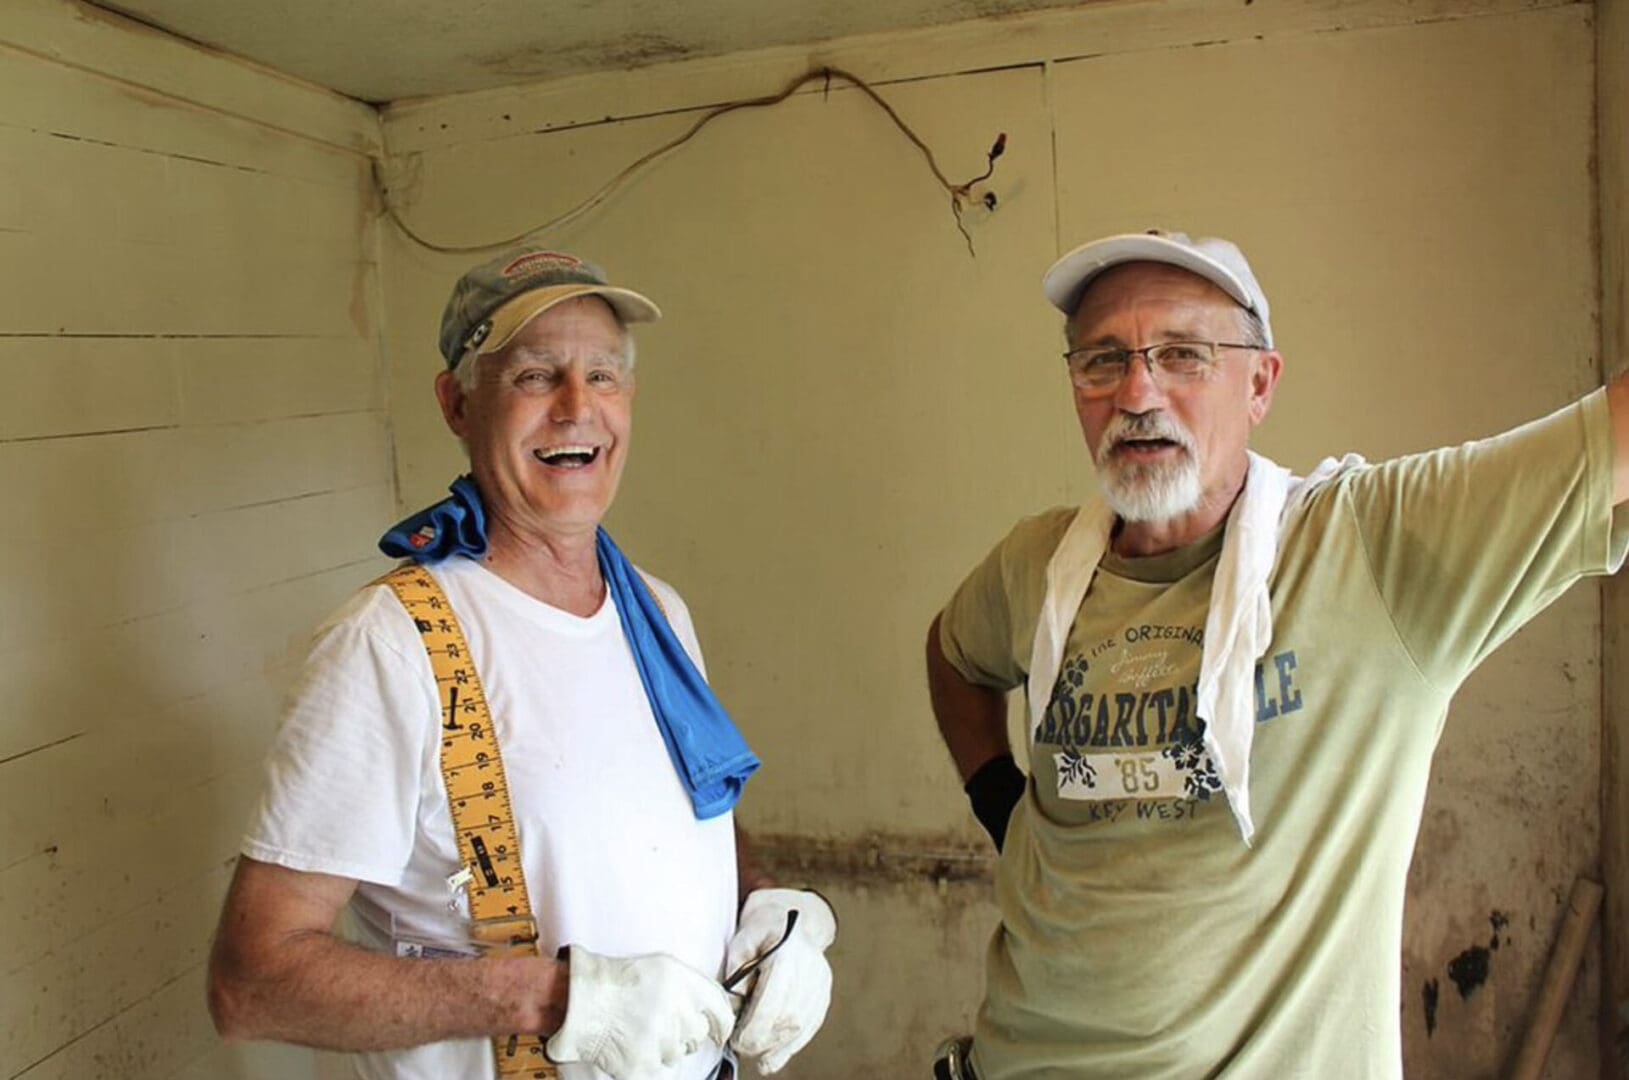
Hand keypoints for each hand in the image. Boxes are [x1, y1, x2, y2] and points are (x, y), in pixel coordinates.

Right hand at [545, 946, 734, 1079]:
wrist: (582, 1001)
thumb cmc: (620, 981)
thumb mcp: (664, 967)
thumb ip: (694, 987)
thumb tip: (713, 1010)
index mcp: (686, 985)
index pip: (721, 1012)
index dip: (721, 1024)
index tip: (719, 1030)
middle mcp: (677, 1013)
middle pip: (698, 1034)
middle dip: (684, 1032)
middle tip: (660, 1022)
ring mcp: (661, 1042)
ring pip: (677, 1054)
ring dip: (664, 1046)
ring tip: (640, 1030)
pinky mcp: (644, 1065)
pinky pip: (657, 1069)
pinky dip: (646, 1061)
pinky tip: (632, 1045)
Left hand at [725, 888, 836, 1073]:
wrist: (793, 917)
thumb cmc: (762, 929)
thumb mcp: (741, 940)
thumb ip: (735, 971)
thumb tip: (733, 1006)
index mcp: (788, 953)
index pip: (775, 999)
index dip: (756, 1027)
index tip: (738, 1040)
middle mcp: (810, 970)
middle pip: (789, 1017)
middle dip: (763, 1039)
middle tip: (741, 1046)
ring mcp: (821, 984)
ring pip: (800, 1026)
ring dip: (776, 1046)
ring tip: (754, 1054)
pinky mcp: (823, 995)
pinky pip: (809, 1027)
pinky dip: (789, 1047)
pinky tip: (770, 1060)